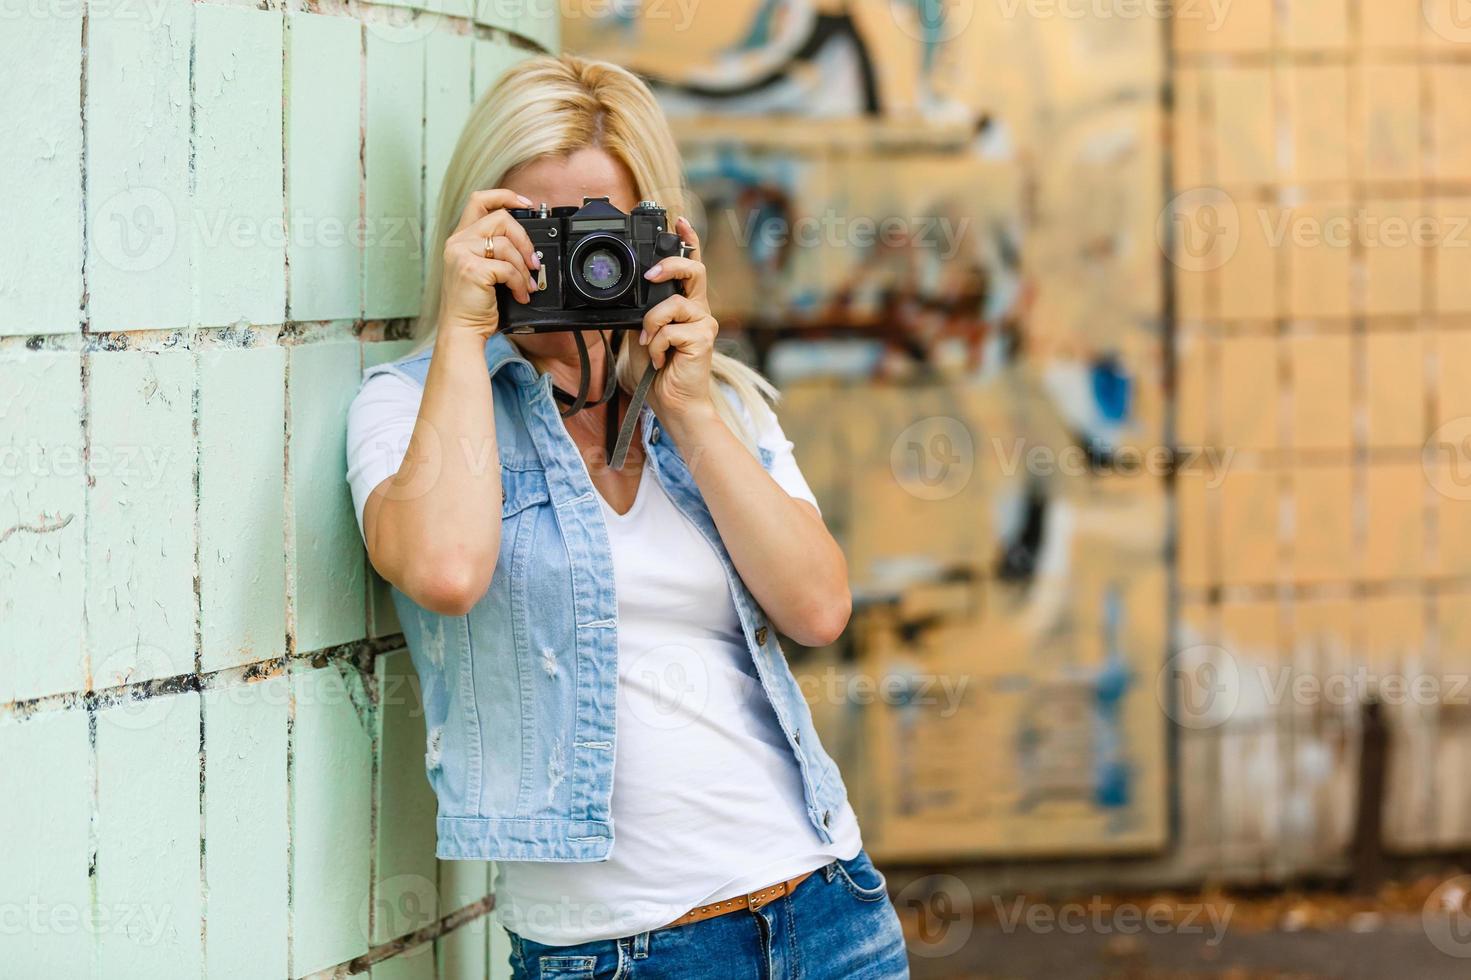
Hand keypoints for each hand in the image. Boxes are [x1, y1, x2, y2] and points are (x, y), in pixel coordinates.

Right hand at [437, 189, 541, 340]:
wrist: (461, 331)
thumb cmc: (473, 306)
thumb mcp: (482, 271)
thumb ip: (495, 252)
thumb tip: (527, 246)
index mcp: (460, 239)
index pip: (479, 200)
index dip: (505, 196)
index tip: (526, 204)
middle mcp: (457, 242)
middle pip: (501, 218)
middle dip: (524, 240)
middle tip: (533, 262)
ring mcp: (462, 255)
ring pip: (506, 245)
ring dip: (524, 268)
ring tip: (526, 285)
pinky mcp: (472, 270)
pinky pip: (508, 268)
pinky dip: (520, 283)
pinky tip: (519, 295)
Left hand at [634, 216, 719, 422]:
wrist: (673, 402)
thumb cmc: (659, 371)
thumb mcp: (643, 334)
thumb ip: (643, 312)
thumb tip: (631, 297)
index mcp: (686, 305)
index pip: (691, 266)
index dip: (688, 241)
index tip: (679, 221)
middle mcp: (699, 309)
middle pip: (693, 270)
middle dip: (670, 265)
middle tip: (651, 273)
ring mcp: (703, 323)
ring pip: (672, 304)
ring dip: (652, 325)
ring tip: (650, 344)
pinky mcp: (703, 338)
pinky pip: (670, 330)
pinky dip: (657, 346)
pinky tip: (661, 359)